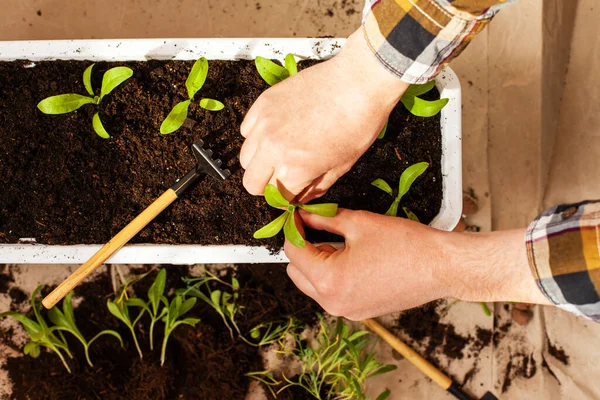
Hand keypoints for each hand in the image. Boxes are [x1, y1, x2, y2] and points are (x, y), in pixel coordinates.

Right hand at [240, 30, 408, 200]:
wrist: (359, 81)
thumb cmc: (358, 123)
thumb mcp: (342, 166)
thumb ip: (316, 187)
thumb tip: (302, 197)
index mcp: (294, 170)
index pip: (276, 198)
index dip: (287, 199)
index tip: (292, 193)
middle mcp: (272, 149)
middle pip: (251, 183)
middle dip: (267, 186)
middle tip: (282, 178)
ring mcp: (264, 125)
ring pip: (245, 158)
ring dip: (260, 162)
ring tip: (279, 154)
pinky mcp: (263, 103)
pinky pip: (246, 131)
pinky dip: (256, 137)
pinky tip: (275, 132)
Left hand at [285, 209, 549, 320]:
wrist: (443, 267)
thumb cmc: (405, 244)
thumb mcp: (359, 223)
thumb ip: (324, 219)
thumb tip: (303, 215)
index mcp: (329, 281)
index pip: (293, 251)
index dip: (293, 228)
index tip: (298, 213)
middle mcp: (333, 303)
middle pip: (297, 272)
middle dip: (303, 247)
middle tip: (317, 224)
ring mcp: (346, 311)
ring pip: (313, 284)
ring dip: (317, 262)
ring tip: (337, 240)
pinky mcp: (360, 312)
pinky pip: (332, 293)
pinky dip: (333, 275)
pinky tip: (350, 256)